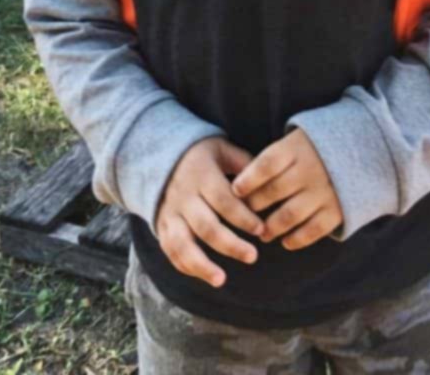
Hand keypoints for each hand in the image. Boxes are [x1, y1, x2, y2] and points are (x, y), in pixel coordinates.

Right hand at [156, 137, 265, 286]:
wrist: (161, 156)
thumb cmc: (202, 155)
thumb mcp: (222, 150)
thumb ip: (244, 163)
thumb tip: (269, 181)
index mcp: (202, 175)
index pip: (224, 200)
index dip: (243, 217)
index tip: (262, 230)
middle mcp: (184, 196)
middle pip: (206, 226)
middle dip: (230, 244)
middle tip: (253, 256)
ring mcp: (170, 213)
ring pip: (183, 244)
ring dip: (201, 265)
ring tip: (221, 280)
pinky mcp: (162, 226)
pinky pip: (171, 251)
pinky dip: (187, 267)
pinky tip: (207, 277)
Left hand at [231, 128, 342, 249]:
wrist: (365, 146)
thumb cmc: (319, 145)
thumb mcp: (298, 138)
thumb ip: (276, 156)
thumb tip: (243, 180)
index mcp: (298, 147)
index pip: (266, 164)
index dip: (248, 179)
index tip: (235, 190)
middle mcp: (310, 168)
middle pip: (274, 191)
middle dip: (254, 205)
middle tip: (244, 214)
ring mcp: (325, 190)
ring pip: (289, 215)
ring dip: (271, 227)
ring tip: (263, 233)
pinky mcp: (338, 209)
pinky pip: (312, 230)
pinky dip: (297, 239)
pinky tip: (286, 241)